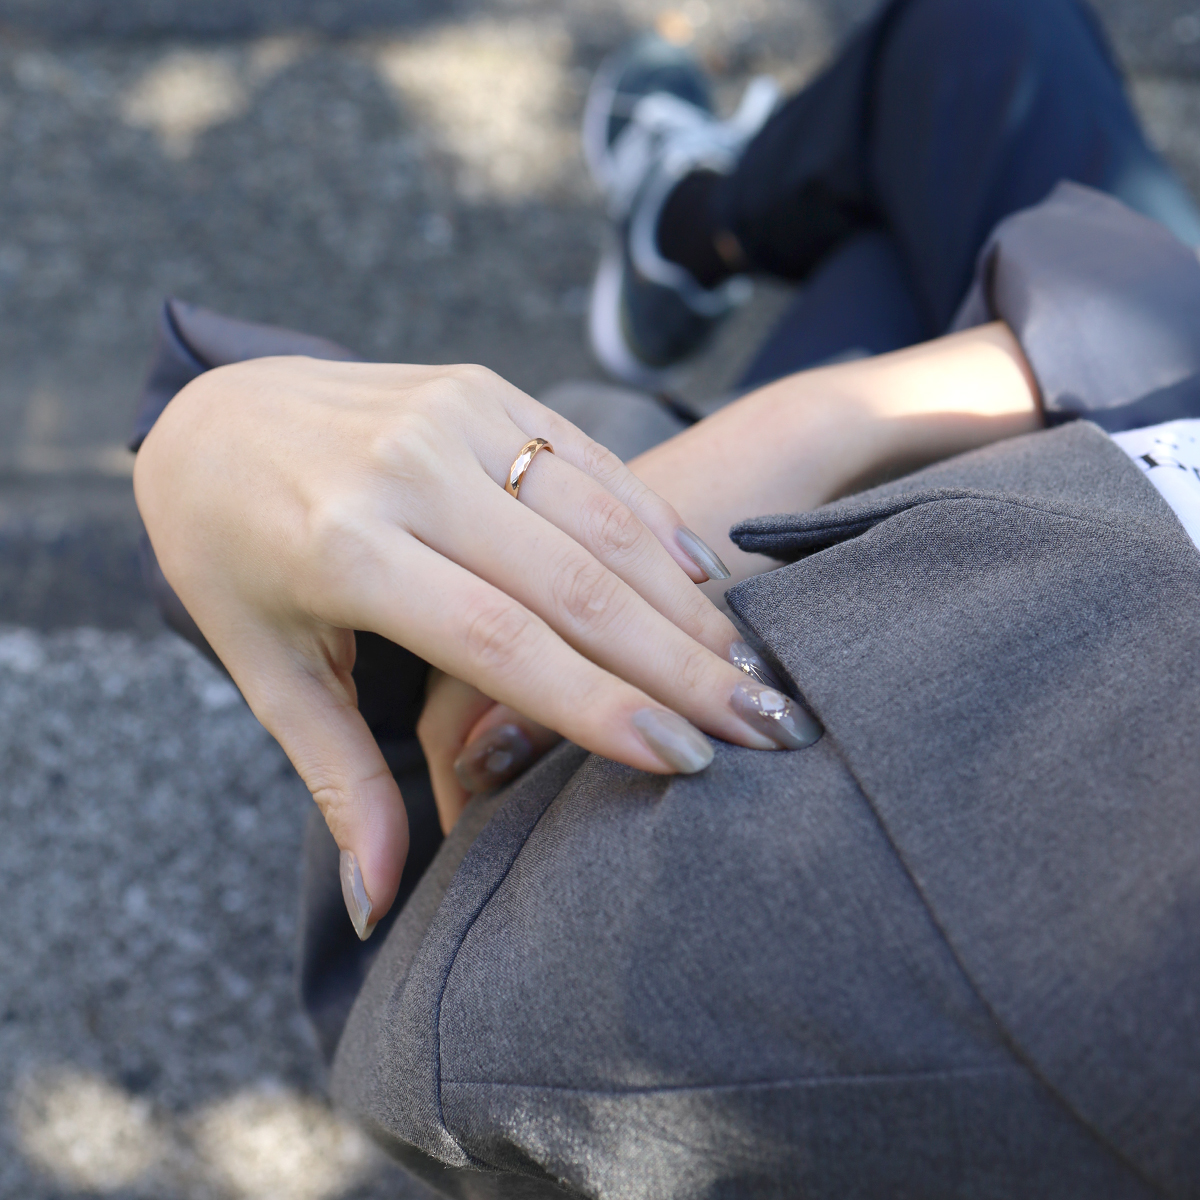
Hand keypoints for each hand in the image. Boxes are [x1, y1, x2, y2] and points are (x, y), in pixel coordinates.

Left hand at [135, 358, 816, 935]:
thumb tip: (377, 905)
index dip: (601, 706)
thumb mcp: (265, 671)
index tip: (688, 758)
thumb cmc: (232, 557)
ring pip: (601, 518)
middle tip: (772, 722)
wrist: (215, 414)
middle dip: (683, 663)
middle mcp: (410, 471)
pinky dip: (656, 525)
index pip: (503, 643)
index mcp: (348, 549)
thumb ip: (337, 781)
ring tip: (755, 666)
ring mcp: (455, 417)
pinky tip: (709, 583)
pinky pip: (592, 459)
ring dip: (685, 601)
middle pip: (576, 583)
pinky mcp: (484, 390)